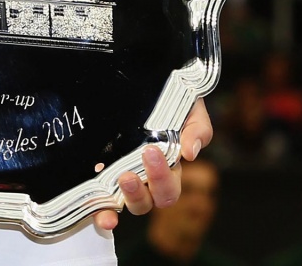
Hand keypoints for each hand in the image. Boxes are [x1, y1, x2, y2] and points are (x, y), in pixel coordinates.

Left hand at [93, 99, 212, 230]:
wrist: (145, 83)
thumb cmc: (172, 100)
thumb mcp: (190, 108)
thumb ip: (197, 129)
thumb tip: (191, 153)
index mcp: (169, 166)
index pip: (169, 187)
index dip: (161, 177)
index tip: (151, 151)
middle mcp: (148, 178)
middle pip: (151, 202)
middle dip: (143, 190)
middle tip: (130, 172)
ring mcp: (125, 179)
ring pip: (132, 204)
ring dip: (129, 198)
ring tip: (122, 179)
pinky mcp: (105, 178)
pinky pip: (106, 204)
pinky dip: (105, 215)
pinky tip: (105, 217)